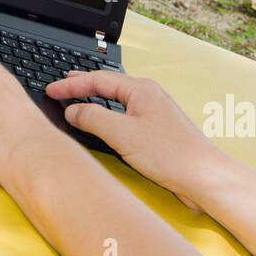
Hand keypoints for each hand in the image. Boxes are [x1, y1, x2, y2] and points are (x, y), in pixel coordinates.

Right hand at [45, 71, 221, 209]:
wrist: (204, 176)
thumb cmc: (172, 154)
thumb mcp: (123, 134)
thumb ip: (93, 119)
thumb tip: (73, 110)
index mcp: (141, 89)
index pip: (98, 79)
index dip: (71, 84)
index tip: (52, 89)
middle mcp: (148, 96)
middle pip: (107, 85)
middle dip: (82, 85)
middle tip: (60, 86)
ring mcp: (153, 113)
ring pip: (116, 100)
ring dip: (94, 100)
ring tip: (76, 99)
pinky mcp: (156, 130)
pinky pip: (124, 116)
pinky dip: (107, 115)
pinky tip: (102, 124)